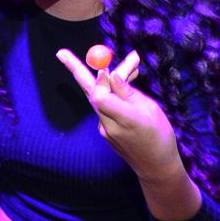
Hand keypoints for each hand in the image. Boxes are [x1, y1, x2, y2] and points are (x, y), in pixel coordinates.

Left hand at [57, 47, 181, 177]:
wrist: (156, 168)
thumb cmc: (159, 136)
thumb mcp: (149, 109)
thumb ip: (127, 92)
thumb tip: (110, 74)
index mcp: (125, 118)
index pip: (100, 95)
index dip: (102, 79)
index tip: (108, 67)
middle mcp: (109, 125)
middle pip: (89, 93)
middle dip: (75, 70)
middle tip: (60, 53)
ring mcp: (105, 129)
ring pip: (100, 97)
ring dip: (107, 79)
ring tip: (133, 64)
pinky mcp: (105, 132)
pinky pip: (105, 106)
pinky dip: (113, 93)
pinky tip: (130, 85)